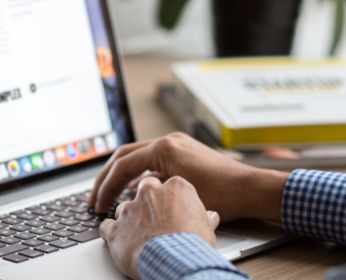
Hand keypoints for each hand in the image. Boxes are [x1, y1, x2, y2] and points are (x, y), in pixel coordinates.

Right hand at [89, 132, 287, 222]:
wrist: (250, 189)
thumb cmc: (222, 195)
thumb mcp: (178, 194)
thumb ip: (149, 191)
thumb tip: (129, 197)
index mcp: (165, 147)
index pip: (123, 164)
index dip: (106, 186)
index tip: (98, 204)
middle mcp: (169, 141)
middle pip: (125, 156)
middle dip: (107, 178)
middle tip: (94, 198)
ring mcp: (177, 144)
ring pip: (138, 157)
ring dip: (122, 176)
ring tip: (110, 196)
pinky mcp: (184, 152)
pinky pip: (153, 161)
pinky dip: (140, 176)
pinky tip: (135, 193)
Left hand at [99, 176, 219, 278]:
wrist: (175, 262)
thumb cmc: (193, 245)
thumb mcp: (206, 228)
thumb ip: (204, 217)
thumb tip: (210, 217)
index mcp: (175, 187)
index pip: (167, 184)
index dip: (168, 199)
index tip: (170, 208)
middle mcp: (150, 193)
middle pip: (143, 190)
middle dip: (146, 203)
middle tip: (153, 219)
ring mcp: (130, 209)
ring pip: (124, 208)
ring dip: (129, 220)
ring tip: (139, 236)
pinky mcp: (115, 228)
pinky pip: (106, 226)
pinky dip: (111, 233)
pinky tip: (119, 241)